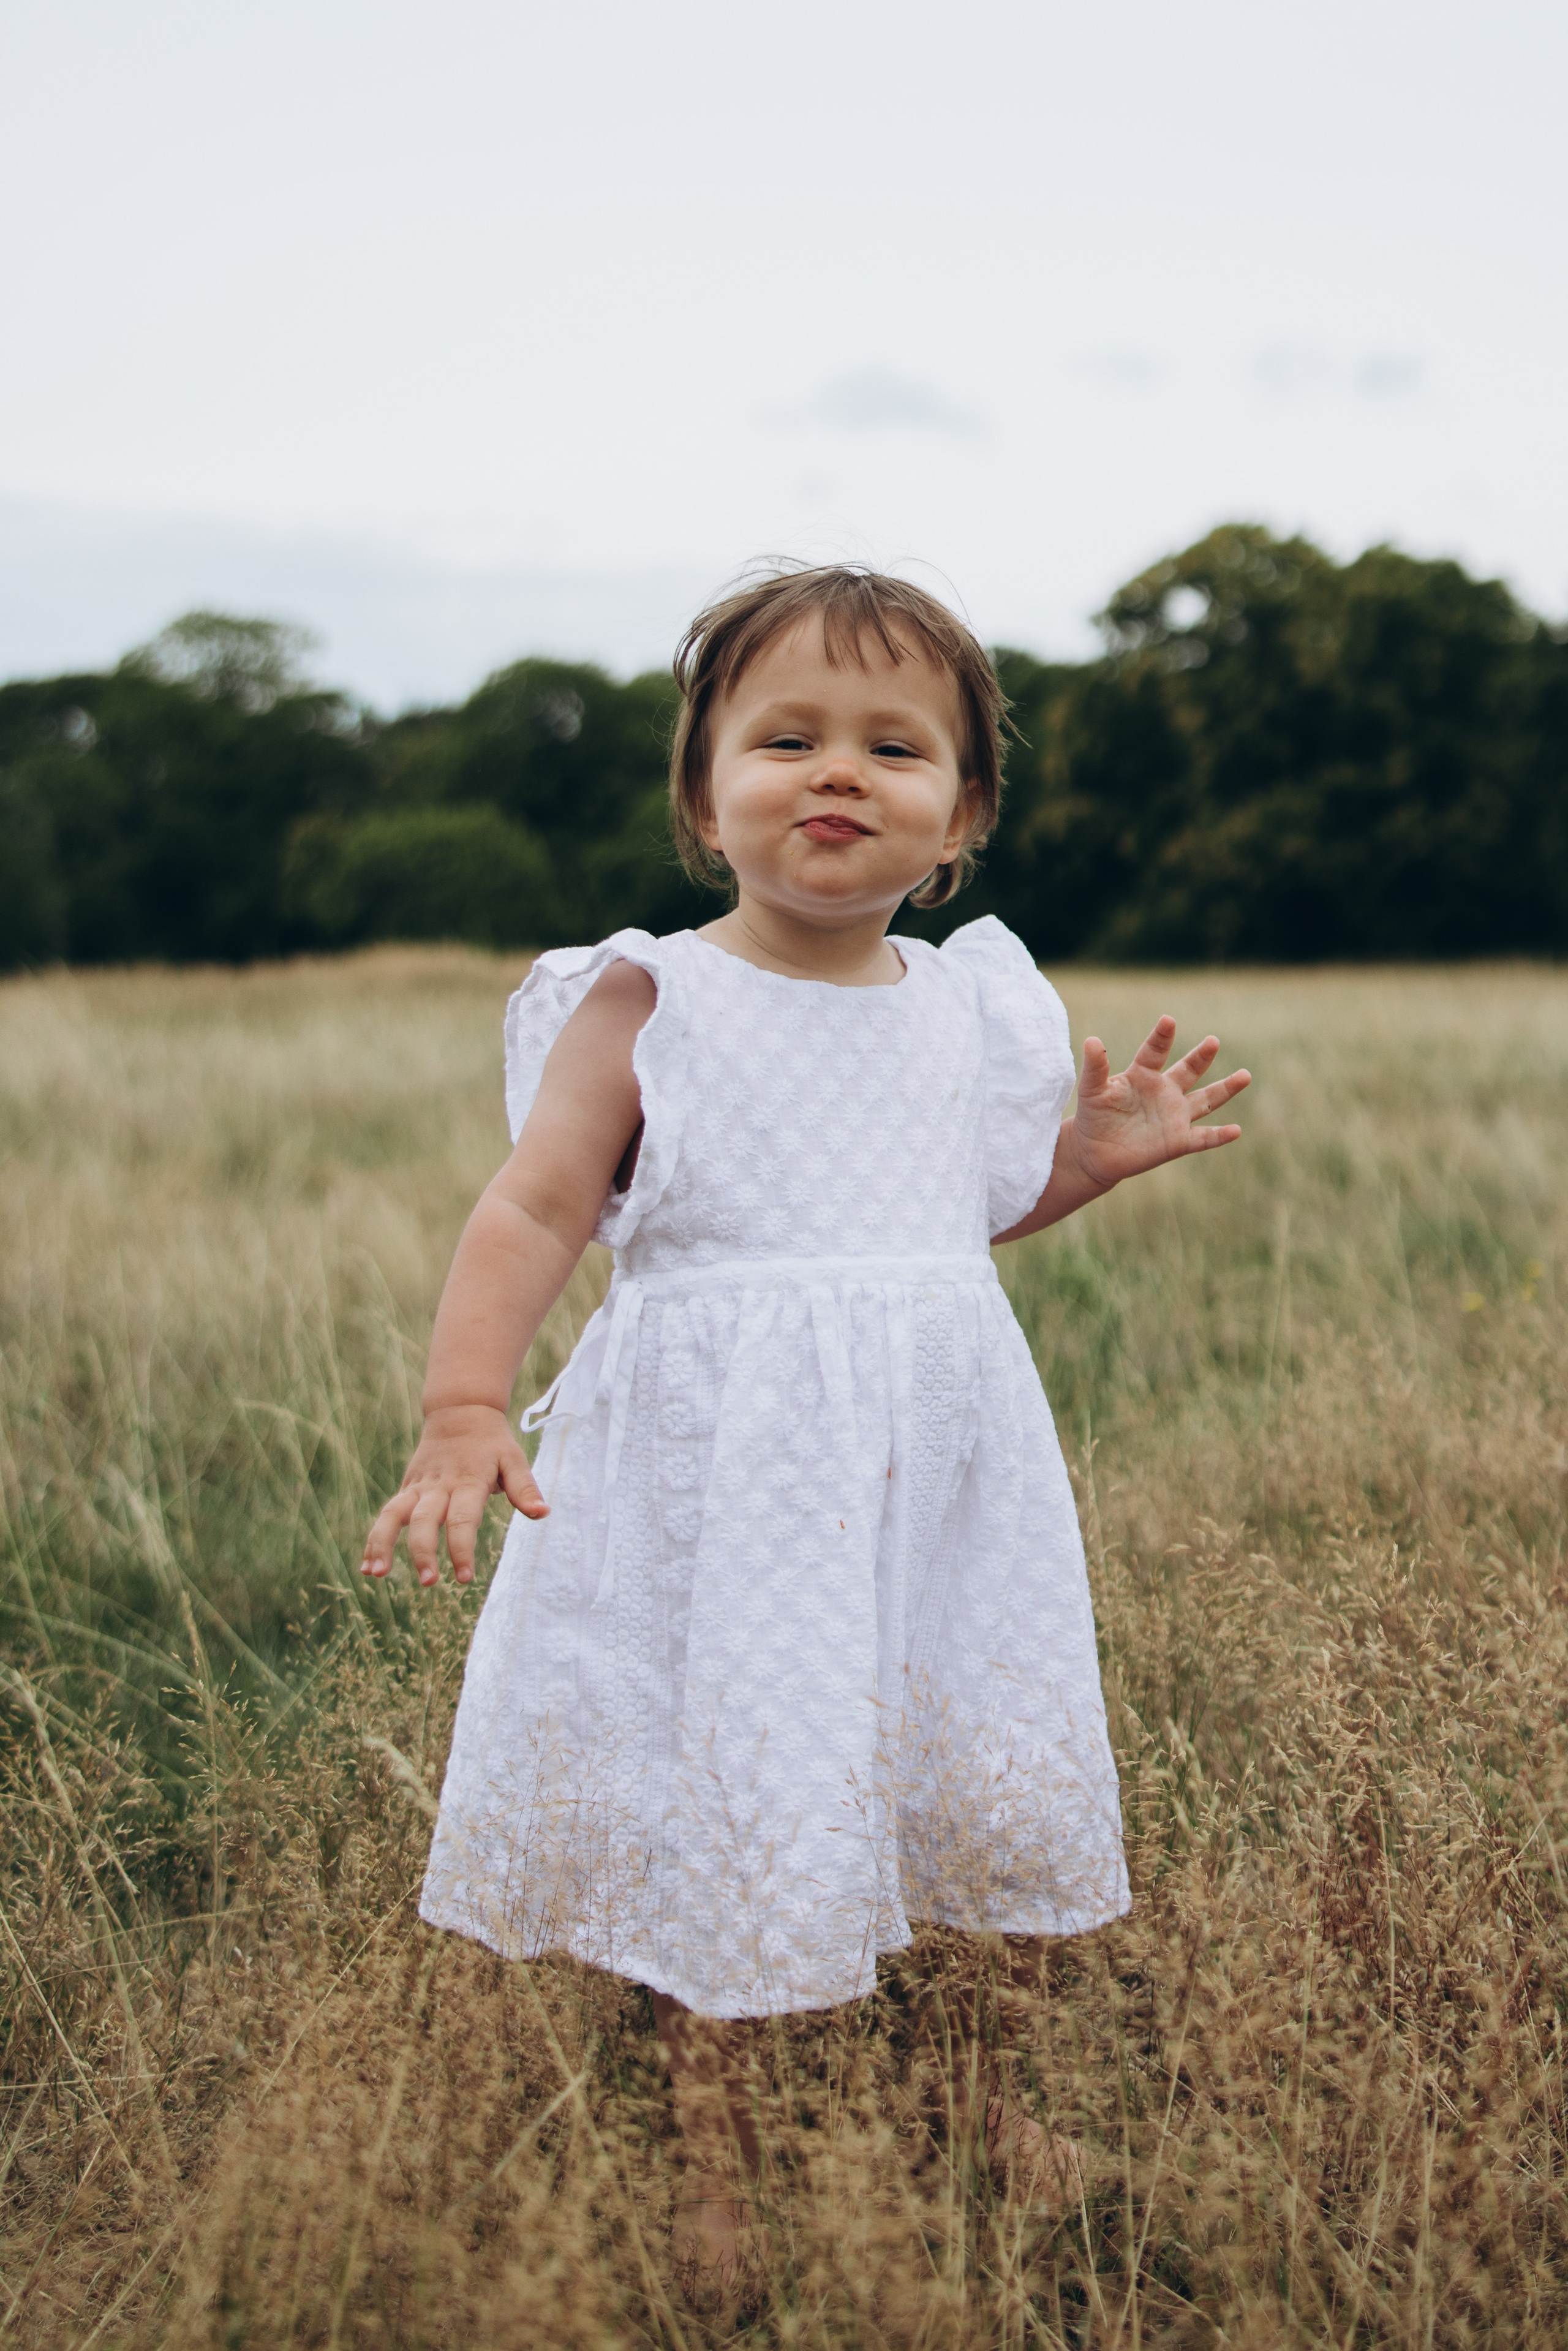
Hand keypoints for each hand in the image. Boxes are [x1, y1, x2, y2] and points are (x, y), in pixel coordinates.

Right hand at [362, 1404, 546, 1587]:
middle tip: (428, 1582)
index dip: (462, 1548)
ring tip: (376, 1574)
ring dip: (382, 1543)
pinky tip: (368, 1567)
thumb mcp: (513, 1459)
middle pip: (424, 1520)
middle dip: (423, 1551)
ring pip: (393, 1514)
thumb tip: (542, 1513)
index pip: (463, 1519)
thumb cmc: (492, 1442)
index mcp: (468, 1481)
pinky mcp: (407, 1488)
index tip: (464, 1578)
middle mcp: (439, 1485)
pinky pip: (387, 1513)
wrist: (460, 1411)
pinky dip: (375, 1538)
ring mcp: (419, 1486)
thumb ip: (524, 1488)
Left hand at [1066, 1016, 1249, 1191]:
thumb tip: (1092, 1040)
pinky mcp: (1177, 1142)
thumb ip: (1095, 1067)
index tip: (1168, 1020)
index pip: (1155, 1052)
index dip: (1161, 1037)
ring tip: (1246, 1075)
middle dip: (1201, 1057)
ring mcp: (1174, 1116)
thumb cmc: (1094, 1116)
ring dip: (1226, 1089)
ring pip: (1206, 1100)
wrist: (1094, 1152)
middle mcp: (1165, 1092)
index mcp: (1144, 1075)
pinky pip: (1203, 1137)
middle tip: (1213, 1041)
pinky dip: (1219, 1135)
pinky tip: (1236, 1130)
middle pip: (1189, 1071)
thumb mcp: (1092, 1090)